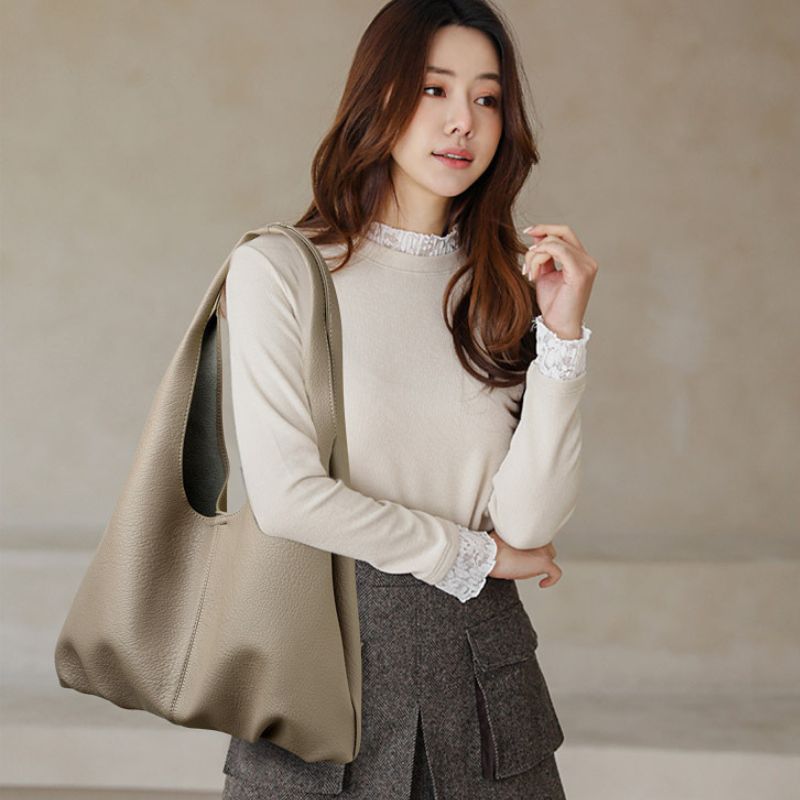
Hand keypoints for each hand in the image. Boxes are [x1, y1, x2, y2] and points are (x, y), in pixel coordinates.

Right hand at [487, 530, 562, 587]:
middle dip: (538, 551)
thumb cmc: (492, 547)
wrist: (489, 556)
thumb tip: (510, 538)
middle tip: (527, 558)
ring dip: (542, 562)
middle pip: (546, 544)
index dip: (533, 543)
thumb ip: (513, 535)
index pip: (539, 535)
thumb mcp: (503, 535)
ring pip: (550, 556)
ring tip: (530, 567)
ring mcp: (543, 550)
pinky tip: (543, 583)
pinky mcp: (544, 562)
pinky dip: (551, 579)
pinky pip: (555, 573)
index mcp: (530, 530)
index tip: (527, 550)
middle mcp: (539, 538)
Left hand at [522, 223, 597, 339]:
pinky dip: (541, 257)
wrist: (558, 327)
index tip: (528, 232)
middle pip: (563, 231)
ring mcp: (586, 265)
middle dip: (541, 232)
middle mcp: (587, 260)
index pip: (565, 234)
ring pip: (555, 242)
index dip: (546, 229)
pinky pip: (558, 251)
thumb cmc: (553, 305)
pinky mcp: (580, 272)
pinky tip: (534, 272)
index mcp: (581, 260)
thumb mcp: (545, 274)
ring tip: (529, 273)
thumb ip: (544, 256)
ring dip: (535, 255)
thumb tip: (537, 237)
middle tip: (525, 243)